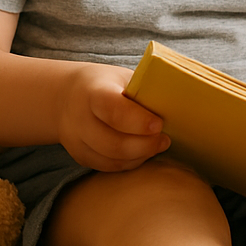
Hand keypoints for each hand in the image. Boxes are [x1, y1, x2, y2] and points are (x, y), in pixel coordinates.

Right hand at [56, 63, 170, 171]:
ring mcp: (76, 140)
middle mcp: (79, 118)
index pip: (113, 109)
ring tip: (158, 145)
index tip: (159, 125)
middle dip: (144, 145)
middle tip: (165, 139)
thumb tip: (180, 104)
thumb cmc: (106, 84)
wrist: (66, 96)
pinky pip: (108, 167)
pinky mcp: (80, 156)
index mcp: (93, 91)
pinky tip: (143, 153)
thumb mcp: (122, 78)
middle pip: (112, 143)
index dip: (138, 121)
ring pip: (111, 159)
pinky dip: (130, 162)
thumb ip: (143, 91)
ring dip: (140, 155)